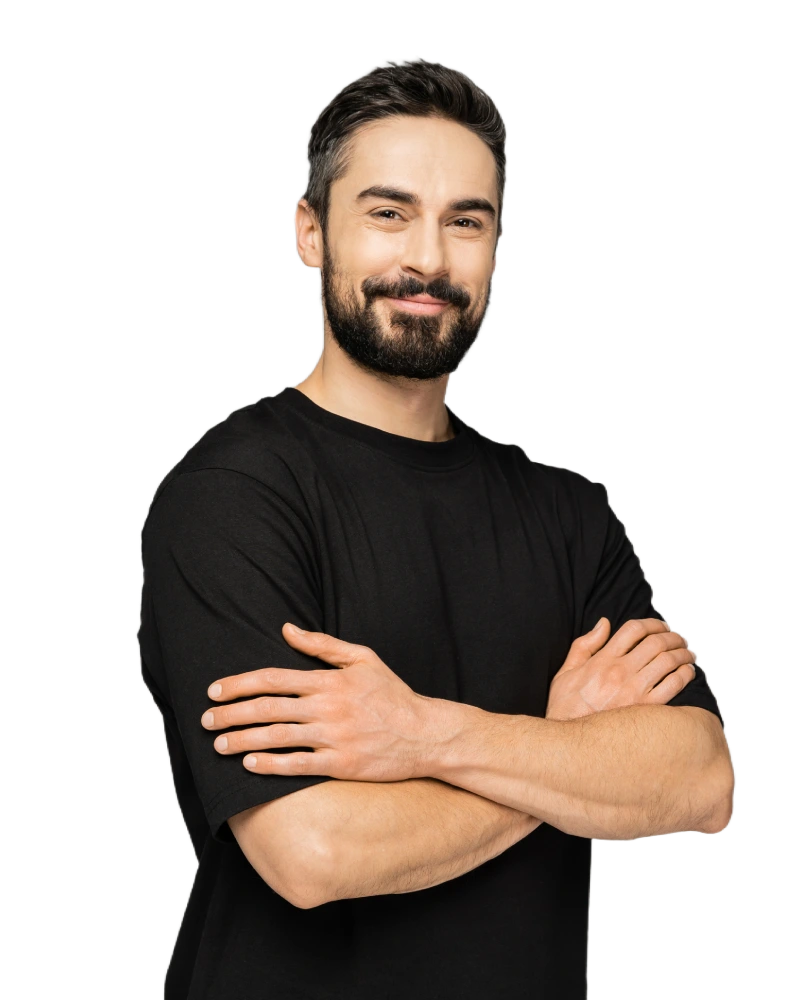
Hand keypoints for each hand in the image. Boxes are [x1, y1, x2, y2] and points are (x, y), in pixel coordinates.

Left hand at [201, 623, 436, 781]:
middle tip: (206, 720)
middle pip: (268, 708)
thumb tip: (287, 628)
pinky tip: (250, 765)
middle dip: (232, 714)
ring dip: (243, 741)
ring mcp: (334, 737)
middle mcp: (328, 707)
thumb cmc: (392, 694)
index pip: (274, 678)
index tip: (215, 690)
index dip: (241, 684)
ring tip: (219, 745)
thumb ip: (323, 645)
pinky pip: (298, 766)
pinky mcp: (341, 764)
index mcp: (330, 680)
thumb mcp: (363, 658)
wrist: (425, 734)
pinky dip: (271, 765)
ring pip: (278, 737)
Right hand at [545, 618, 695, 720]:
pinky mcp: (647, 709)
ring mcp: (635, 690)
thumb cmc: (566, 707)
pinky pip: (674, 685)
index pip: (633, 629)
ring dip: (682, 653)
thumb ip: (585, 644)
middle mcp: (620, 671)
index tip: (661, 626)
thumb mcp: (566, 671)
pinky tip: (687, 672)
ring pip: (668, 661)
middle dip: (672, 636)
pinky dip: (685, 674)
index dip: (652, 623)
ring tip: (687, 654)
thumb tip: (604, 623)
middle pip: (655, 642)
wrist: (571, 742)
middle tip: (679, 639)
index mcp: (602, 660)